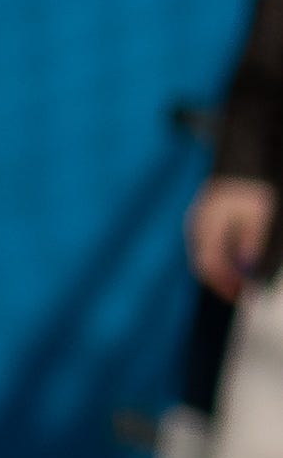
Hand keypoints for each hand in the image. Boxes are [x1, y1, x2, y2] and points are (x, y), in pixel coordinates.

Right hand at [196, 177, 275, 299]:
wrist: (245, 159)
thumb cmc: (253, 190)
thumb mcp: (259, 217)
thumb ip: (251, 243)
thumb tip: (247, 268)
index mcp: (208, 227)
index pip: (208, 265)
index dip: (223, 285)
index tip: (242, 298)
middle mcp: (197, 225)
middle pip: (202, 263)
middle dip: (222, 281)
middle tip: (242, 294)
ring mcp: (198, 220)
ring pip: (203, 254)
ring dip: (221, 271)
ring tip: (240, 280)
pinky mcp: (204, 217)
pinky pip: (206, 244)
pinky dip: (219, 257)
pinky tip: (234, 259)